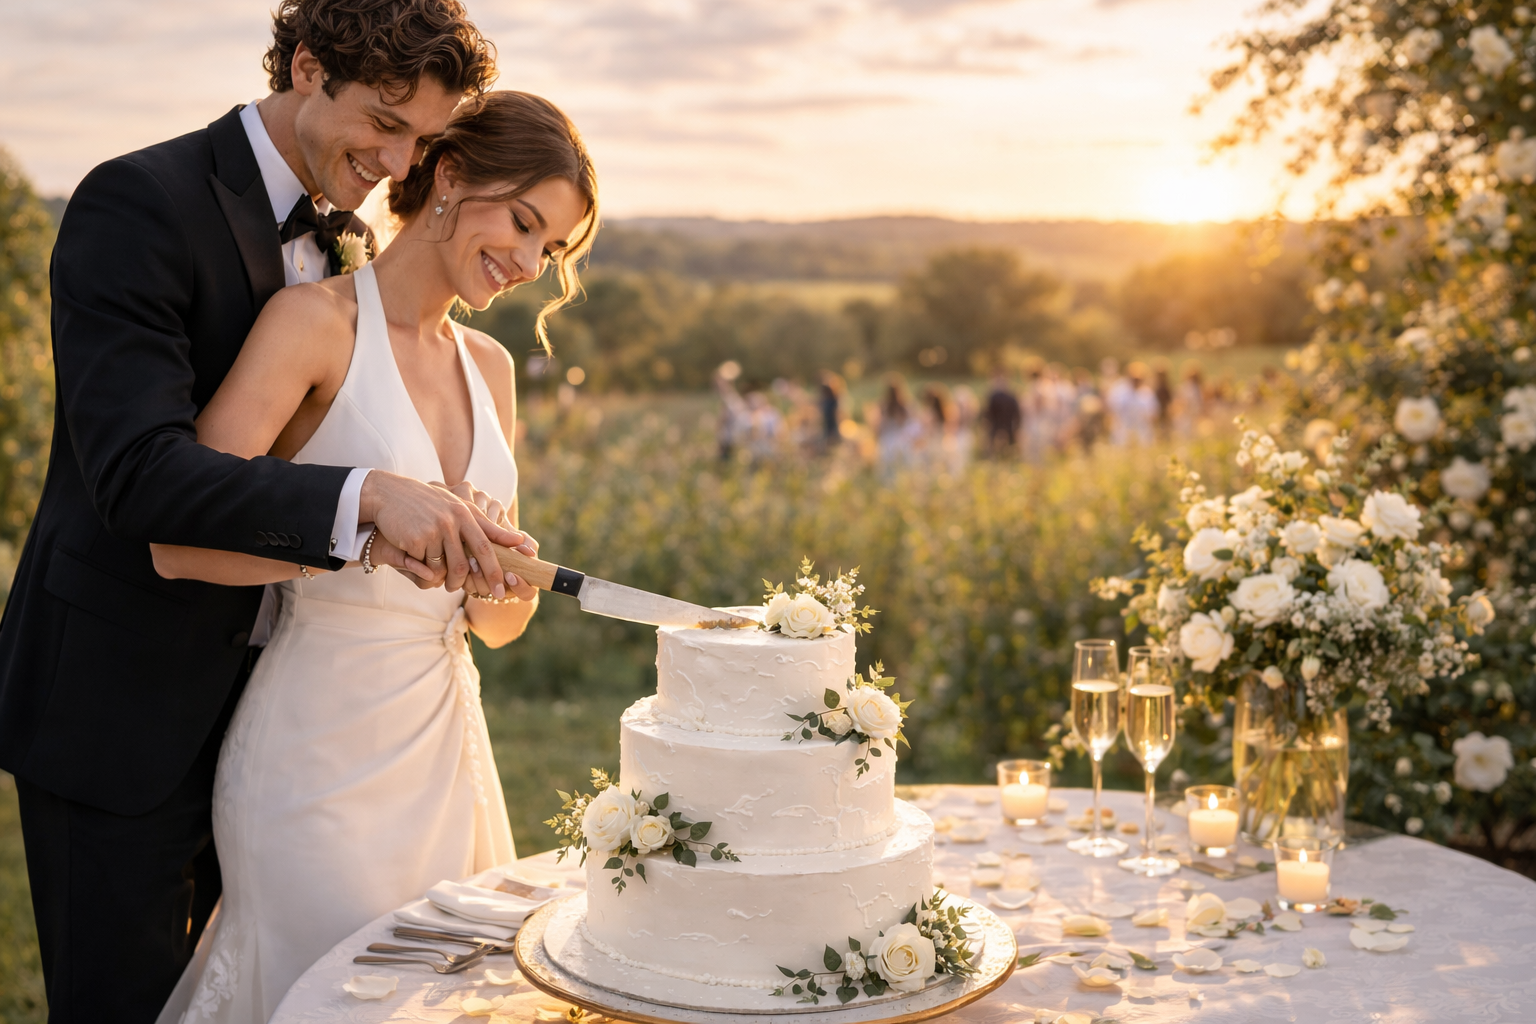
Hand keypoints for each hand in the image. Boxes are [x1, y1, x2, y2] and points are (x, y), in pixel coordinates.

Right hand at [360, 471, 525, 592]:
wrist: (390, 494)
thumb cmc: (429, 503)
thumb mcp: (459, 507)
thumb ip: (487, 524)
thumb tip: (518, 540)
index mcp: (465, 514)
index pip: (486, 547)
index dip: (496, 569)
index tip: (505, 587)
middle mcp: (451, 521)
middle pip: (466, 563)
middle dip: (474, 582)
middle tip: (479, 594)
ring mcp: (433, 530)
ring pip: (445, 568)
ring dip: (447, 580)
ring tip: (447, 584)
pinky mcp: (415, 539)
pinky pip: (424, 565)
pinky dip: (425, 569)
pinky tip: (421, 563)